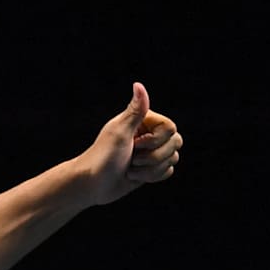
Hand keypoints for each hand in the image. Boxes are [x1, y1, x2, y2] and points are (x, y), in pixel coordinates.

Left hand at [79, 82, 183, 205]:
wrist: (94, 185)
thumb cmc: (103, 157)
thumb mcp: (120, 132)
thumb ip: (135, 111)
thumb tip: (138, 85)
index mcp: (144, 120)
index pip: (170, 128)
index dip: (155, 140)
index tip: (135, 144)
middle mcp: (150, 133)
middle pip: (176, 143)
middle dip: (154, 157)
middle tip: (132, 158)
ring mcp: (152, 150)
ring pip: (173, 158)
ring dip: (150, 169)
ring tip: (131, 168)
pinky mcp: (152, 167)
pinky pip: (168, 171)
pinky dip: (152, 176)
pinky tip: (135, 175)